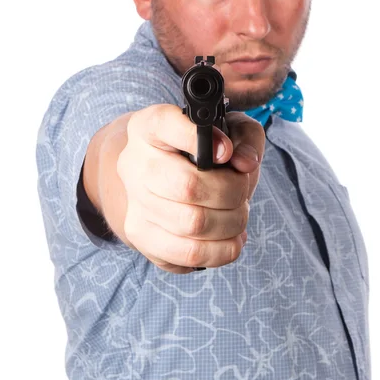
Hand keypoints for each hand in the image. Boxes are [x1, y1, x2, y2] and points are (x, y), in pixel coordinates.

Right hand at [116, 104, 264, 273]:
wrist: (165, 179)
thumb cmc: (204, 152)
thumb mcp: (230, 129)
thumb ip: (245, 137)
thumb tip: (245, 162)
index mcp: (149, 127)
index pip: (163, 124)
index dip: (198, 138)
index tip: (226, 152)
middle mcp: (134, 162)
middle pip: (187, 186)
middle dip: (231, 193)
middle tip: (242, 191)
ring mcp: (134, 202)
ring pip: (191, 224)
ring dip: (231, 223)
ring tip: (239, 215)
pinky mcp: (141, 235)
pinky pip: (187, 254)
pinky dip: (221, 251)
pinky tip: (230, 238)